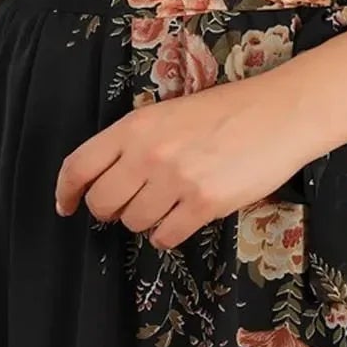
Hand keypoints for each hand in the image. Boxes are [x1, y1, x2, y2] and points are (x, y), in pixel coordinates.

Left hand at [54, 73, 314, 250]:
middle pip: (103, 202)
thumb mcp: (170, 112)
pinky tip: (183, 218)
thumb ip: (137, 141)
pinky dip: (168, 234)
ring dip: (145, 221)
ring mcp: (175, 180)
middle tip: (130, 204)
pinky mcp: (204, 204)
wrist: (279, 113)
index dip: (66, 191)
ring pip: (134, 223)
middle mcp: (148, 153)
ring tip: (168, 203)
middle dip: (111, 210)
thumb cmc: (227, 110)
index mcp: (135, 126)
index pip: (79, 165)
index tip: (66, 206)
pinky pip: (165, 237)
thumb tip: (111, 178)